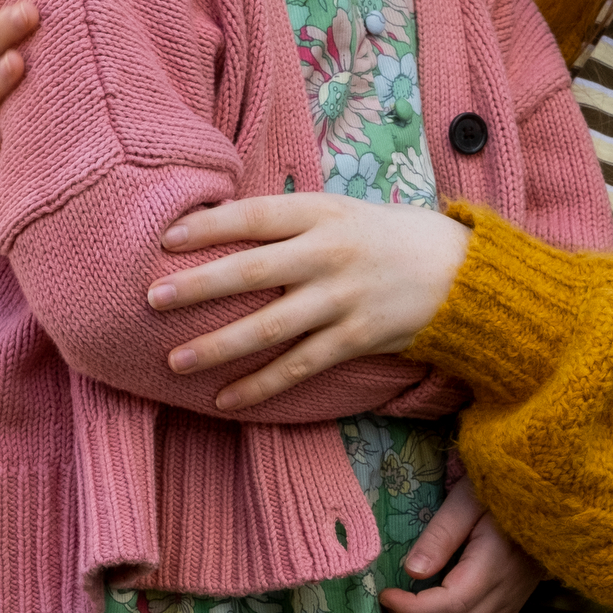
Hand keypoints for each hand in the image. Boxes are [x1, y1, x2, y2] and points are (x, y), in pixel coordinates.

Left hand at [153, 195, 469, 409]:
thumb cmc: (385, 237)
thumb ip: (288, 221)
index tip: (166, 239)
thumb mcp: (341, 213)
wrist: (460, 272)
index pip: (256, 215)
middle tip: (153, 298)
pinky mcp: (357, 338)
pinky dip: (260, 386)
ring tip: (173, 361)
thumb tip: (217, 225)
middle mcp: (330, 254)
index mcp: (323, 213)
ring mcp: (344, 298)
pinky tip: (224, 400)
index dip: (209, 226)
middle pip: (254, 270)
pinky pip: (299, 366)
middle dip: (200, 285)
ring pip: (271, 326)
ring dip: (219, 346)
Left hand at [381, 478, 545, 612]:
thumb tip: (412, 572)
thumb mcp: (467, 499)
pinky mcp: (516, 602)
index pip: (451, 604)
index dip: (413, 609)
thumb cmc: (500, 488)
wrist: (544, 495)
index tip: (387, 595)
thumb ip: (441, 534)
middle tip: (390, 606)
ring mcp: (515, 599)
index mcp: (496, 561)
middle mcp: (508, 588)